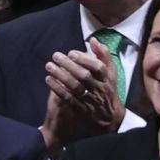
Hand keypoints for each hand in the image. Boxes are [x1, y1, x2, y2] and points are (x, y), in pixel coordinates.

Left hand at [40, 39, 126, 153]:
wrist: (110, 119)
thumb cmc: (108, 92)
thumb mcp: (111, 74)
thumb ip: (103, 56)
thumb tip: (93, 40)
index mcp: (108, 80)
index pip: (99, 68)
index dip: (85, 59)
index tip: (72, 53)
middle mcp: (100, 90)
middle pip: (85, 76)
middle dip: (69, 65)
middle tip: (56, 56)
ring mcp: (91, 100)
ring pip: (75, 87)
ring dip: (61, 75)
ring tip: (49, 66)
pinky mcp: (82, 110)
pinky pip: (68, 98)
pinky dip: (58, 88)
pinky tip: (48, 80)